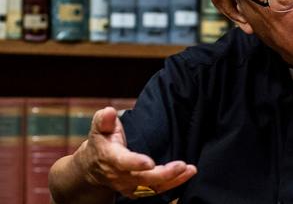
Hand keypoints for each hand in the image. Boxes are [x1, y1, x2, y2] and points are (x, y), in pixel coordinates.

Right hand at [75, 107, 196, 198]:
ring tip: (190, 170)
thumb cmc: (101, 143)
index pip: (123, 162)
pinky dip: (173, 184)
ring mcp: (130, 186)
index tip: (149, 163)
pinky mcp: (138, 190)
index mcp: (111, 158)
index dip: (135, 163)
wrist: (92, 169)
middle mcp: (120, 176)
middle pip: (143, 178)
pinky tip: (187, 174)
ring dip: (173, 180)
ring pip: (152, 187)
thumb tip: (109, 111)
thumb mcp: (99, 129)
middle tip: (181, 165)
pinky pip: (157, 190)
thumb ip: (104, 120)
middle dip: (163, 174)